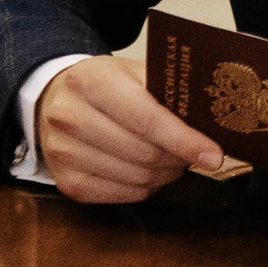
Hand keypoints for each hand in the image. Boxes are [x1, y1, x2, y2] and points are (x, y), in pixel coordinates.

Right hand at [35, 57, 229, 203]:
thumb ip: (166, 90)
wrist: (54, 99)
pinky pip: (124, 196)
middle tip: (196, 153)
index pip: (147, 119)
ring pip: (138, 178)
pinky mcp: (67, 183)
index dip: (185, 141)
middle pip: (145, 154)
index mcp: (92, 81)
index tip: (214, 154)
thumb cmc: (102, 85)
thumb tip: (211, 118)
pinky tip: (150, 171)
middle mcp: (71, 117)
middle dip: (179, 158)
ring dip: (166, 174)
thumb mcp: (130, 71)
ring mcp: (65, 153)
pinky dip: (146, 187)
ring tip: (173, 160)